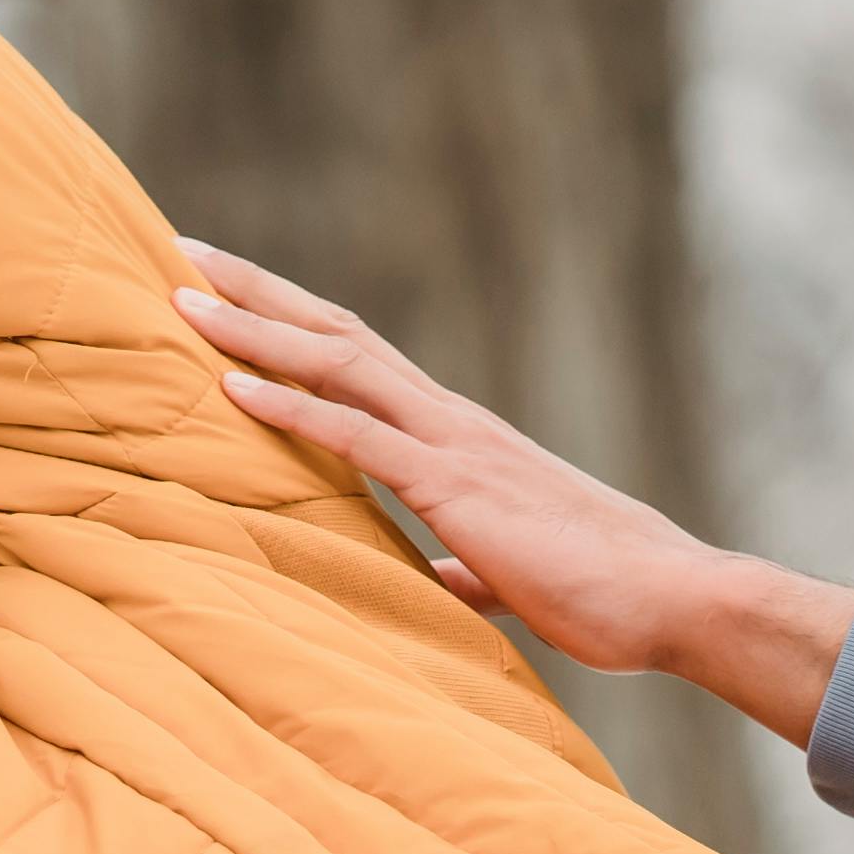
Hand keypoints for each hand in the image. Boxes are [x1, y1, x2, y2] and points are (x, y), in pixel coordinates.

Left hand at [173, 242, 853, 744]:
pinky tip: (231, 387)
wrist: (673, 599)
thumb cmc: (607, 591)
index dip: (294, 321)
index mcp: (460, 438)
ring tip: (180, 301)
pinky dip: (290, 405)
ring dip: (254, 330)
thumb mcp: (516, 575)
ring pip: (337, 362)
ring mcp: (453, 445)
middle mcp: (451, 420)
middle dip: (257, 292)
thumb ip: (470, 566)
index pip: (362, 358)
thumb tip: (444, 574)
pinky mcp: (455, 486)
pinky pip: (357, 435)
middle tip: (181, 254)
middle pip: (337, 331)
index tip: (231, 293)